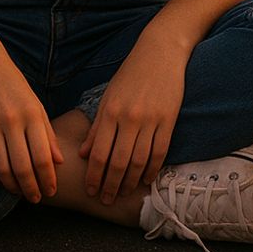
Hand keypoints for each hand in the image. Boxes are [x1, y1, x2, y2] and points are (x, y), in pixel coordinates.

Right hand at [0, 36, 63, 202]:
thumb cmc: (10, 80)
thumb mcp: (33, 101)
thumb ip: (46, 130)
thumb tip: (58, 160)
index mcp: (33, 112)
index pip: (43, 156)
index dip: (47, 179)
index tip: (50, 191)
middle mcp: (13, 119)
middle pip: (24, 166)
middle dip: (31, 188)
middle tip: (35, 199)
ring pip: (2, 167)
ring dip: (11, 185)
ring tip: (17, 191)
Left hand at [78, 31, 187, 203]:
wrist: (159, 51)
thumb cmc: (130, 73)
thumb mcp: (108, 95)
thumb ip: (97, 126)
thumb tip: (84, 153)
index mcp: (110, 110)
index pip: (99, 153)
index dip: (94, 176)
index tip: (91, 190)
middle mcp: (128, 117)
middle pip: (118, 162)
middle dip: (110, 185)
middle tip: (105, 200)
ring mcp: (150, 120)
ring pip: (139, 161)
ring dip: (130, 182)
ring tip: (123, 193)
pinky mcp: (168, 120)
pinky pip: (159, 152)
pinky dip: (152, 169)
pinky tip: (145, 179)